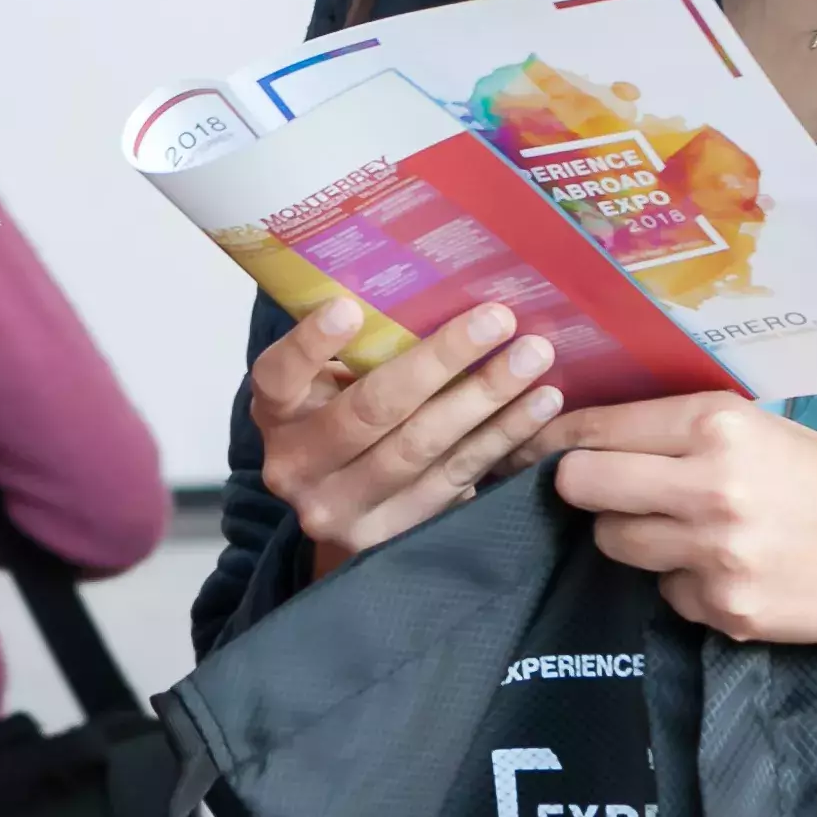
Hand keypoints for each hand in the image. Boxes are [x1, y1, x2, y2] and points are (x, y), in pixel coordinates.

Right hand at [251, 295, 565, 576]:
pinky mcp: (391, 537)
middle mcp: (296, 468)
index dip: (311, 345)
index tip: (349, 307)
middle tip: (497, 319)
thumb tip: (429, 280)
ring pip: (422, 448)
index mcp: (275, 413)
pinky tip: (540, 402)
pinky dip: (503, 437)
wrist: (339, 504)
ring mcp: (343, 510)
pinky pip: (456, 479)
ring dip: (485, 397)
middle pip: (372, 411)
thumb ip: (358, 347)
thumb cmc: (340, 413)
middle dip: (439, 360)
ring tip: (533, 356)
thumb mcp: (327, 381)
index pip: (279, 377)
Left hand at [544, 393, 816, 744]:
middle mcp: (711, 487)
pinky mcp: (723, 609)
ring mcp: (715, 554)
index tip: (539, 446)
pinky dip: (681, 581)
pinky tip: (725, 567)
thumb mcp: (759, 429)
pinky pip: (664, 591)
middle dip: (578, 488)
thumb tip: (585, 436)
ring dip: (630, 534)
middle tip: (599, 489)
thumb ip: (679, 430)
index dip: (558, 439)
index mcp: (719, 426)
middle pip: (584, 487)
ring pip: (615, 542)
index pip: (599, 430)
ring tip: (680, 526)